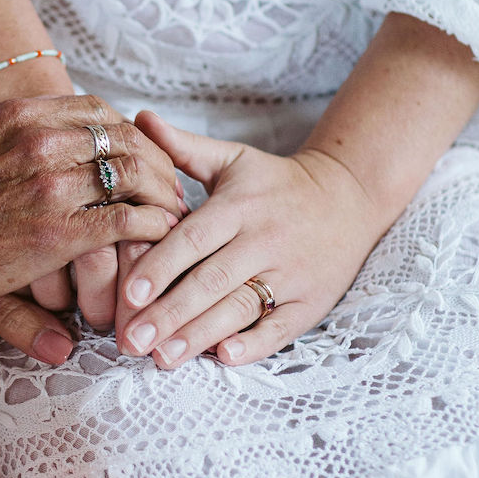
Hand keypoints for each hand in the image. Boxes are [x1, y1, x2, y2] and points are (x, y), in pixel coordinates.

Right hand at [0, 97, 181, 313]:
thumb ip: (12, 130)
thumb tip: (42, 128)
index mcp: (20, 115)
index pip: (98, 111)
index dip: (130, 132)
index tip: (141, 152)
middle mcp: (42, 142)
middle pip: (125, 139)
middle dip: (157, 162)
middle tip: (170, 184)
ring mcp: (53, 186)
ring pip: (133, 175)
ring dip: (162, 193)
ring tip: (172, 211)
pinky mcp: (60, 233)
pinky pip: (128, 221)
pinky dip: (154, 225)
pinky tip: (161, 234)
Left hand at [115, 112, 392, 368]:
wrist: (349, 196)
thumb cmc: (274, 183)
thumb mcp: (233, 159)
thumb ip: (182, 147)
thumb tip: (136, 118)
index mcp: (239, 206)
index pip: (194, 239)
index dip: (161, 267)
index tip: (129, 295)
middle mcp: (265, 240)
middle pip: (212, 281)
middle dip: (169, 314)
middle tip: (130, 342)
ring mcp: (291, 274)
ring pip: (241, 307)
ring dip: (201, 336)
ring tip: (162, 359)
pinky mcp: (311, 302)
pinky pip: (281, 327)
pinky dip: (255, 344)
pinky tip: (224, 357)